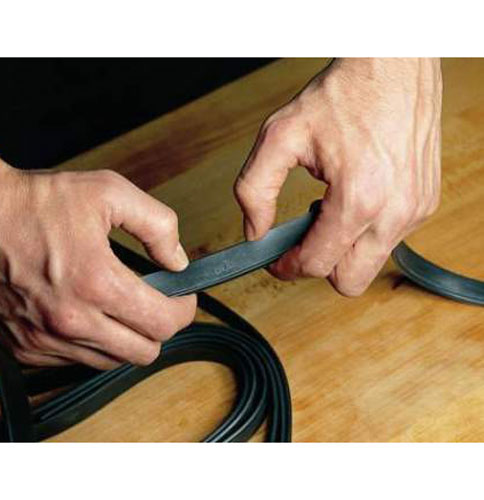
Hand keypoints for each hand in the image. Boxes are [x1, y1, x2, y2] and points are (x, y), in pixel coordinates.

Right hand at [0, 142, 195, 368]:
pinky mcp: (25, 347)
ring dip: (126, 337)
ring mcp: (45, 339)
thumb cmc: (34, 202)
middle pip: (144, 352)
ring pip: (112, 361)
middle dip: (159, 327)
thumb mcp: (108, 193)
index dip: (183, 310)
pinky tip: (88, 314)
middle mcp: (71, 319)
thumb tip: (178, 260)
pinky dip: (92, 343)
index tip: (182, 298)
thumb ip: (157, 226)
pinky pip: (76, 361)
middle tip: (154, 303)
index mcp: (96, 281)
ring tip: (119, 306)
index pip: (163, 322)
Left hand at [235, 58, 441, 295]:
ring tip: (328, 210)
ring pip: (370, 264)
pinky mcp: (425, 202)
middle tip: (302, 238)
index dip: (289, 267)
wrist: (394, 64)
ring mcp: (415, 209)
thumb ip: (255, 190)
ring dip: (343, 248)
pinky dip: (365, 231)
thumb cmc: (342, 94)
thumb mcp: (280, 136)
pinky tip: (353, 199)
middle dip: (320, 266)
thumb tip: (255, 232)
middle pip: (349, 281)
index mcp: (358, 198)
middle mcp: (395, 212)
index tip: (277, 259)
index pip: (317, 264)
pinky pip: (389, 240)